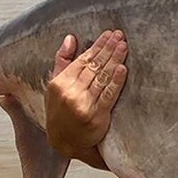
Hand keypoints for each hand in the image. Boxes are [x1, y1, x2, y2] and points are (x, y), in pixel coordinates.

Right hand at [45, 29, 128, 167]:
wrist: (64, 143)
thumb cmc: (60, 111)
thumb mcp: (54, 87)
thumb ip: (62, 61)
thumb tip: (71, 38)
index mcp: (59, 83)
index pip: (82, 60)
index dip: (97, 46)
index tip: (109, 34)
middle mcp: (70, 92)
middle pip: (94, 66)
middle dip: (108, 49)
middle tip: (120, 36)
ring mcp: (83, 105)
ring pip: (102, 78)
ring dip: (114, 59)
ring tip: (124, 46)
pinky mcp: (96, 116)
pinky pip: (108, 95)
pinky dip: (116, 81)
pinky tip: (123, 68)